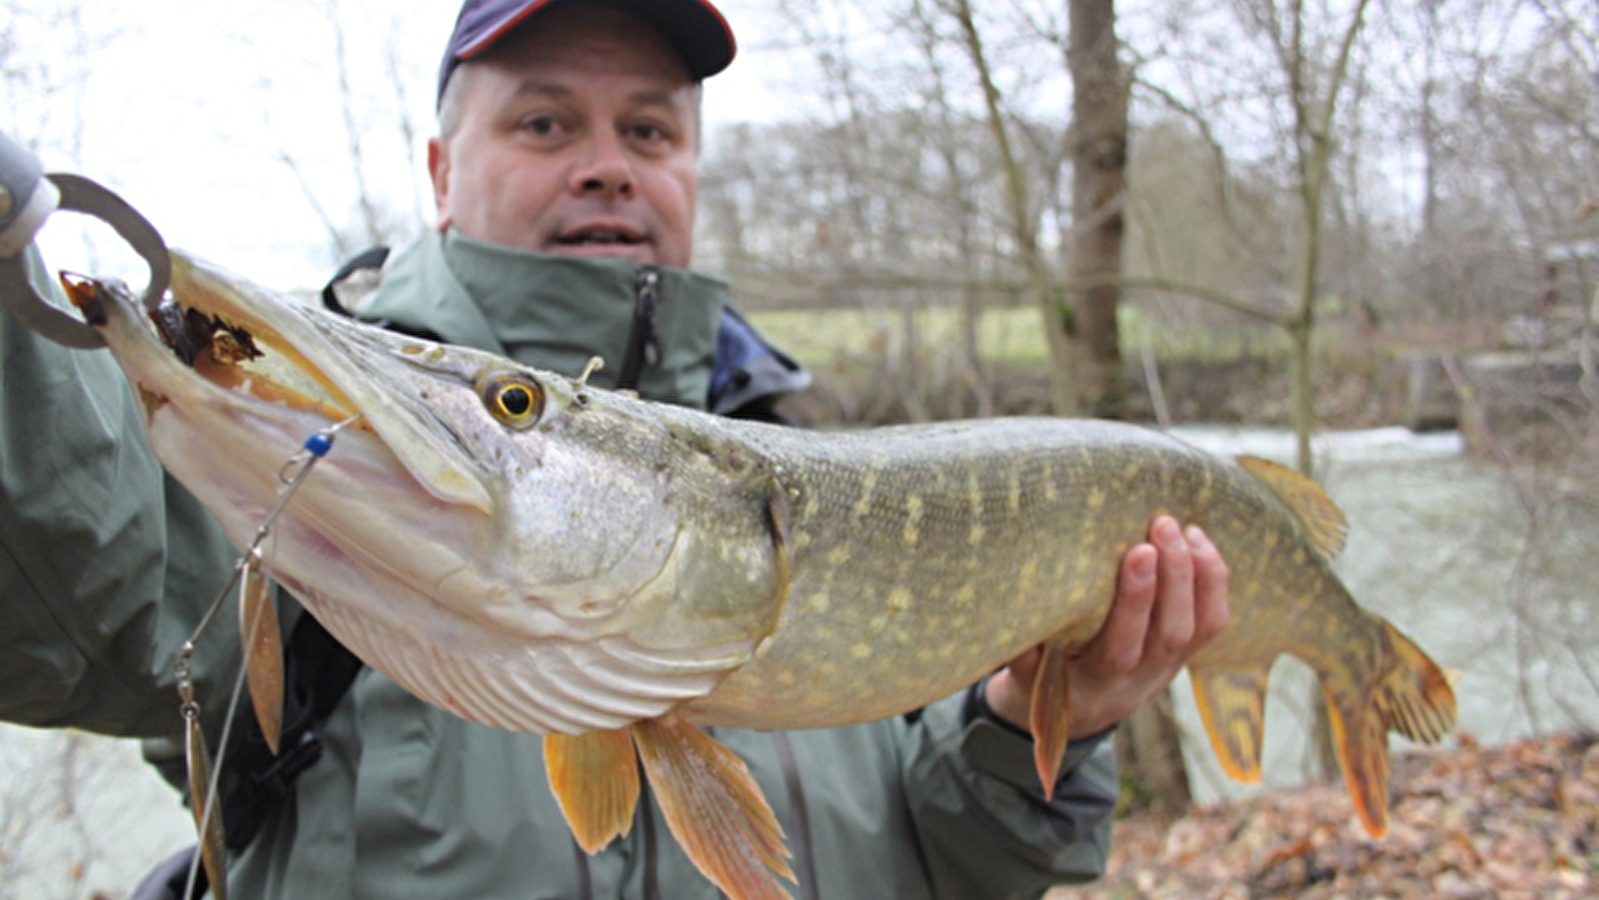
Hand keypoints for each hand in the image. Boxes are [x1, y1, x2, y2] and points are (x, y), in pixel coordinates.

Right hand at [983, 515, 1229, 736]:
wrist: (1083, 709)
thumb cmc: (1048, 677)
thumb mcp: (1025, 676)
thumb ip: (1022, 653)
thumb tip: (1018, 612)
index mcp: (1097, 682)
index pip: (1124, 645)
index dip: (1136, 601)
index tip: (1139, 553)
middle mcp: (1141, 677)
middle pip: (1170, 632)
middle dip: (1174, 576)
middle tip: (1163, 525)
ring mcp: (1169, 666)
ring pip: (1200, 628)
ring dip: (1199, 575)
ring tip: (1187, 529)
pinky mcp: (1186, 653)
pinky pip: (1213, 623)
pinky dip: (1213, 582)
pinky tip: (1199, 543)